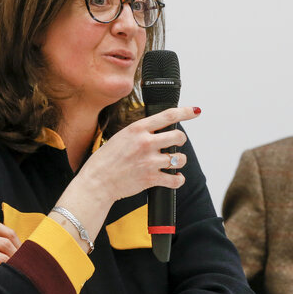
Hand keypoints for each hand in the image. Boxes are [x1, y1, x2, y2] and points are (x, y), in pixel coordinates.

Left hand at [0, 213, 20, 269]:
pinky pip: (0, 270)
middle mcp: (19, 258)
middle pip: (3, 243)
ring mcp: (14, 269)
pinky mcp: (9, 280)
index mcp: (21, 250)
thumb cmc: (15, 272)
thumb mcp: (14, 257)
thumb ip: (3, 247)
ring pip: (0, 255)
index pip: (9, 234)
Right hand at [74, 106, 200, 203]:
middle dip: (181, 140)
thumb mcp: (121, 137)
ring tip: (172, 162)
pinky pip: (175, 180)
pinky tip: (174, 178)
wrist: (96, 182)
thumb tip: (159, 129)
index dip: (185, 112)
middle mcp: (146, 143)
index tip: (195, 111)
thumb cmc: (106, 160)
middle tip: (175, 144)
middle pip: (179, 137)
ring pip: (180, 158)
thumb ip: (141, 132)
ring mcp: (149, 162)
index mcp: (137, 129)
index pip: (167, 116)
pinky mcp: (151, 179)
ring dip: (179, 161)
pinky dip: (178, 180)